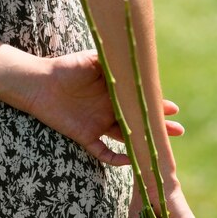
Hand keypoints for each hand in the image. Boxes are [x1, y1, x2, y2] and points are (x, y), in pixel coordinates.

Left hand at [27, 50, 183, 164]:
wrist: (39, 82)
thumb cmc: (65, 67)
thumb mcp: (93, 59)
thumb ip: (114, 61)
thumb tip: (136, 58)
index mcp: (114, 93)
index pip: (140, 102)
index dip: (157, 106)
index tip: (173, 109)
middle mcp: (109, 110)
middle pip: (139, 122)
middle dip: (158, 127)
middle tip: (178, 131)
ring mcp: (98, 125)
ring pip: (126, 138)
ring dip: (143, 142)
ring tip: (159, 146)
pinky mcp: (85, 137)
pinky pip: (104, 153)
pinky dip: (117, 158)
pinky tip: (130, 159)